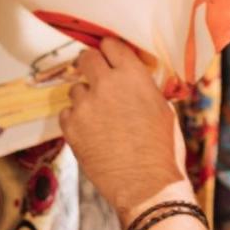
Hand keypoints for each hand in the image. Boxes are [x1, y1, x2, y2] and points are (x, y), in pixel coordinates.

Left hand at [60, 37, 189, 218]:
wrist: (147, 184)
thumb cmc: (163, 148)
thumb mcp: (163, 108)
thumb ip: (142, 88)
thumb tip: (131, 81)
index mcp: (133, 75)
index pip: (111, 44)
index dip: (109, 51)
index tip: (109, 57)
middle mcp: (106, 84)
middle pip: (86, 57)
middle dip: (90, 65)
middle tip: (95, 77)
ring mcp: (85, 106)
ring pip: (75, 89)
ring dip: (85, 98)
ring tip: (99, 116)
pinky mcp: (71, 128)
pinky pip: (67, 114)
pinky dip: (76, 120)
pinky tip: (91, 133)